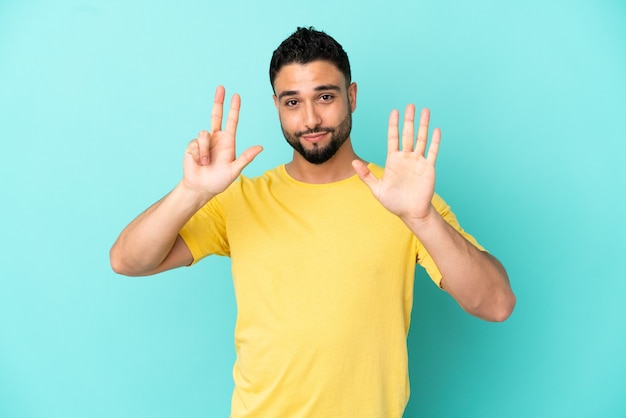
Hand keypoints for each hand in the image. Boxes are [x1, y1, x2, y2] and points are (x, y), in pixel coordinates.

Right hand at [183, 86, 262, 198]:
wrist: (201, 187)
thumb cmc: (219, 180)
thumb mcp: (234, 170)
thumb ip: (246, 158)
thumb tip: (261, 147)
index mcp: (228, 142)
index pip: (232, 121)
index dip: (234, 109)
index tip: (236, 96)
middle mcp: (216, 138)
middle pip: (216, 115)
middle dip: (218, 101)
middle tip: (221, 87)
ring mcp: (204, 142)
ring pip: (204, 134)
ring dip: (205, 150)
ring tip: (206, 163)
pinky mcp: (193, 146)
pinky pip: (195, 143)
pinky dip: (198, 154)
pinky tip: (199, 162)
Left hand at [352, 104, 439, 221]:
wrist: (411, 213)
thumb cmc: (394, 203)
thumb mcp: (377, 189)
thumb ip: (366, 175)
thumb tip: (353, 162)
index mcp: (393, 160)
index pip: (393, 137)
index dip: (393, 124)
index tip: (394, 111)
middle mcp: (406, 158)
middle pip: (408, 134)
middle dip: (409, 120)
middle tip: (410, 105)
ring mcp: (418, 161)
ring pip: (421, 139)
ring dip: (423, 125)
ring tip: (425, 111)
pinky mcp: (428, 168)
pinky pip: (432, 152)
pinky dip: (434, 141)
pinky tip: (436, 130)